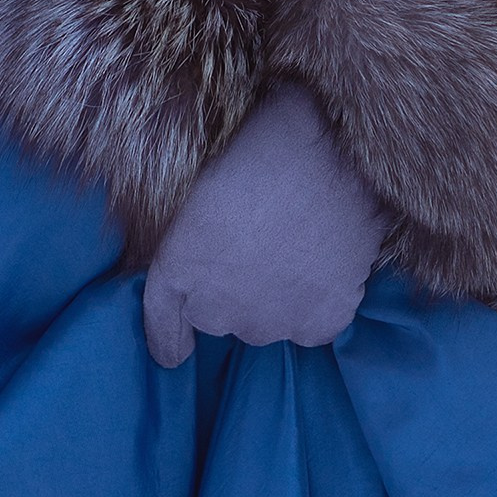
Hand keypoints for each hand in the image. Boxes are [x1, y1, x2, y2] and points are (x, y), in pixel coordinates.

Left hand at [142, 81, 385, 365]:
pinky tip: (325, 264)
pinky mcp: (320, 324)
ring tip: (296, 250)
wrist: (333, 151)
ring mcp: (270, 321)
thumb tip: (199, 240)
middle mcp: (216, 307)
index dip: (167, 337)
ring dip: (274, 299)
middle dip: (229, 292)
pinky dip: (317, 303)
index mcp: (178, 266)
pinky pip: (312, 323)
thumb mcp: (201, 183)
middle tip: (257, 249)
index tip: (174, 352)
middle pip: (217, 316)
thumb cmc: (262, 144)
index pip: (163, 319)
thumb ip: (191, 231)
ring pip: (266, 321)